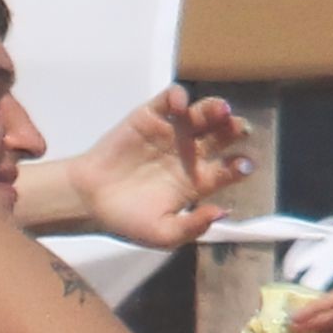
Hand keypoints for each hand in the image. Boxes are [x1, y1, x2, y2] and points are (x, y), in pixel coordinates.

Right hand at [64, 84, 255, 248]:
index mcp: (197, 181)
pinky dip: (178, 97)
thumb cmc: (126, 221)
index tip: (244, 165)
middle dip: (234, 130)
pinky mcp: (150, 117)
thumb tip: (223, 212)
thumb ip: (193, 226)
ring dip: (214, 109)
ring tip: (220, 111)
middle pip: (221, 136)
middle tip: (239, 130)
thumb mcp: (162, 235)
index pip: (228, 169)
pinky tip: (180, 104)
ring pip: (202, 114)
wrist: (88, 203)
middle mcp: (190, 154)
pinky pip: (169, 101)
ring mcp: (171, 133)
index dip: (240, 165)